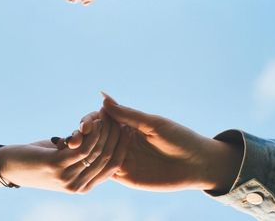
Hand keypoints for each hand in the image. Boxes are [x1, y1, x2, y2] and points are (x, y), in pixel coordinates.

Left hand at [0, 114, 127, 192]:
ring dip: (105, 132)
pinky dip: (90, 133)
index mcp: (83, 187)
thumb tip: (99, 140)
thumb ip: (80, 156)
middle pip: (107, 159)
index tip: (130, 129)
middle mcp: (77, 186)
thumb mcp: (63, 160)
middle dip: (117, 137)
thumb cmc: (36, 160)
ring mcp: (67, 178)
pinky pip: (82, 148)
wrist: (8, 168)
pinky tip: (93, 121)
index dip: (123, 147)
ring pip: (96, 152)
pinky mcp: (56, 166)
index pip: (113, 167)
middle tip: (123, 119)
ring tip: (109, 116)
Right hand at [80, 93, 241, 192]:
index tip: (86, 122)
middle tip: (78, 136)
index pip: (102, 120)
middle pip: (95, 137)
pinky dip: (96, 168)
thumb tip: (102, 97)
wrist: (196, 164)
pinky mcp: (125, 176)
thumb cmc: (179, 138)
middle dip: (85, 136)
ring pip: (97, 155)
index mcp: (128, 125)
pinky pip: (105, 172)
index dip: (91, 120)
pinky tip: (89, 165)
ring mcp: (123, 159)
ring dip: (87, 152)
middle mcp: (122, 141)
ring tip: (80, 150)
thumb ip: (127, 114)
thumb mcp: (153, 124)